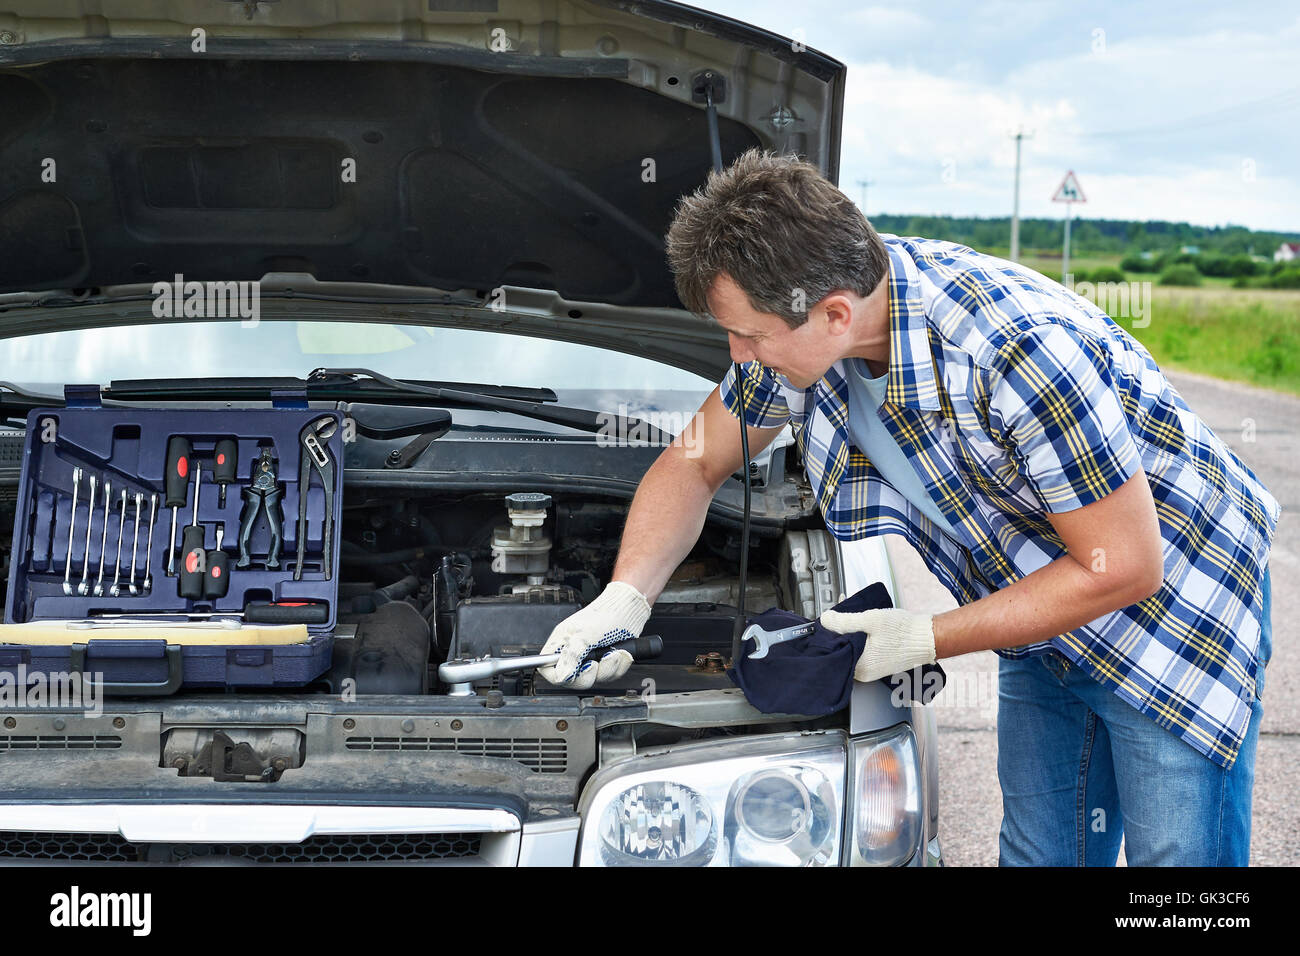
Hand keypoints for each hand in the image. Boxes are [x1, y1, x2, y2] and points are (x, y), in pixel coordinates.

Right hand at [537, 581, 651, 689]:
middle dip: (590, 673)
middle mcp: (574, 653)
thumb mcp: (584, 635)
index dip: (561, 676)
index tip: (576, 671)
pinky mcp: (606, 661)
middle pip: (574, 680)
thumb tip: (561, 676)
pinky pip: (610, 675)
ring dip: (609, 667)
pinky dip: (619, 665)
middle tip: (596, 662)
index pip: (549, 671)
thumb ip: (571, 656)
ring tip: (613, 651)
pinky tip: (620, 652)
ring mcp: (591, 658)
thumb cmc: (604, 614)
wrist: (628, 609)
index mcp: (561, 644)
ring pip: (596, 679)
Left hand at [818, 607, 936, 682]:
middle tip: (841, 614)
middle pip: (841, 649)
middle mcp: (864, 673)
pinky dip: (860, 637)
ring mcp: (872, 669)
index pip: (833, 651)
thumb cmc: (904, 631)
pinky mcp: (879, 663)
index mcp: (859, 667)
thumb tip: (826, 620)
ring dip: (849, 632)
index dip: (829, 633)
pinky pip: (862, 650)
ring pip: (852, 648)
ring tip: (852, 616)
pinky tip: (862, 625)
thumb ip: (845, 622)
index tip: (831, 619)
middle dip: (838, 631)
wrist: (928, 637)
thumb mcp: (871, 620)